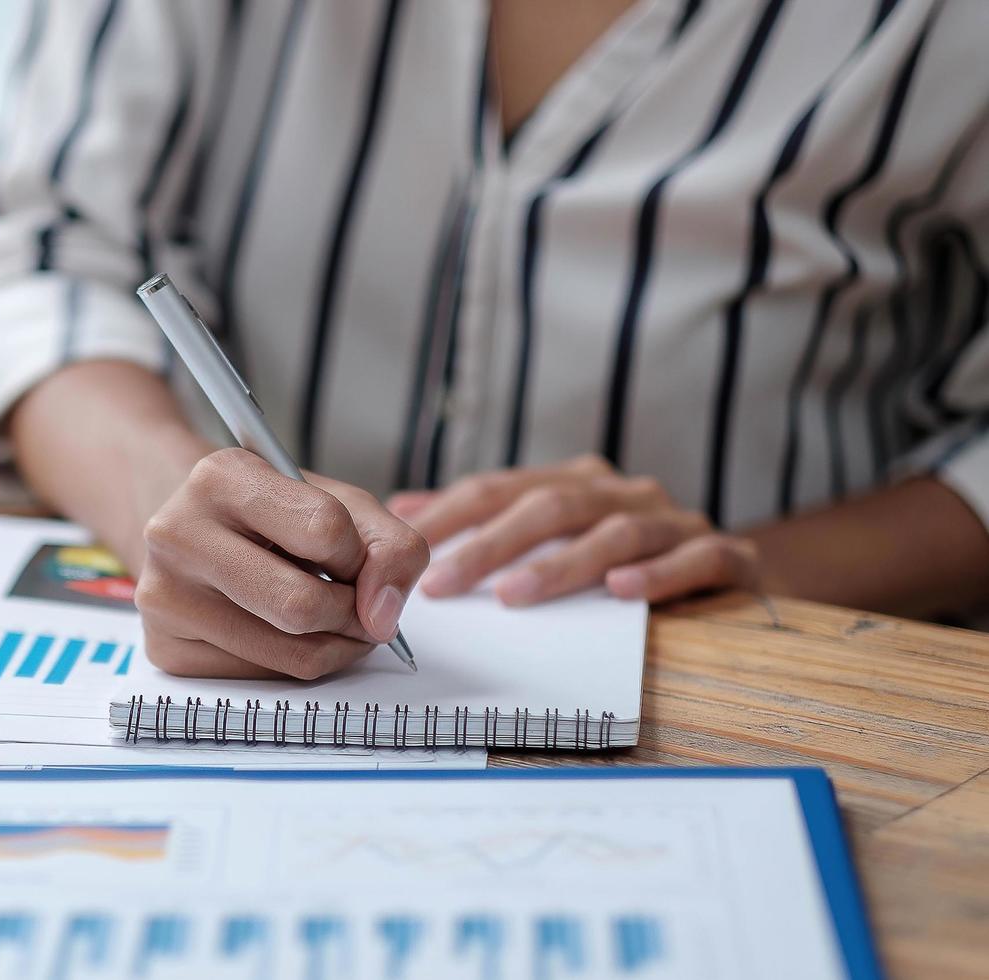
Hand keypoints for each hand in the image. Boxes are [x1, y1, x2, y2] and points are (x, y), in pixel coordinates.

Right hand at [136, 448, 429, 678]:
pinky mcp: (164, 647)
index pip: (324, 529)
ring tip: (329, 619)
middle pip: (301, 605)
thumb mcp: (338, 503)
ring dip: (334, 646)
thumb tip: (382, 618)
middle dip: (352, 615)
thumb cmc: (272, 517)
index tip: (354, 560)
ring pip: (290, 653)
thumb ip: (389, 546)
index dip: (360, 556)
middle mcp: (176, 532)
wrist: (194, 532)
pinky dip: (294, 663)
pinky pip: (263, 678)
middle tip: (359, 608)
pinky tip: (284, 633)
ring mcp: (162, 595)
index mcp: (220, 477)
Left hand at [388, 455, 763, 604]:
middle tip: (442, 583)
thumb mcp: (549, 534)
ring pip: (615, 533)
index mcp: (576, 482)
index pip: (500, 489)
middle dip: (489, 545)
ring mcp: (676, 520)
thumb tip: (403, 508)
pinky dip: (657, 574)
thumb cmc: (622, 554)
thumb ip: (480, 519)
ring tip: (513, 596)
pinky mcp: (725, 555)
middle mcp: (622, 492)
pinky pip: (694, 558)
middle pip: (549, 507)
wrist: (733, 569)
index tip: (404, 549)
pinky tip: (621, 593)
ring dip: (561, 565)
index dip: (449, 515)